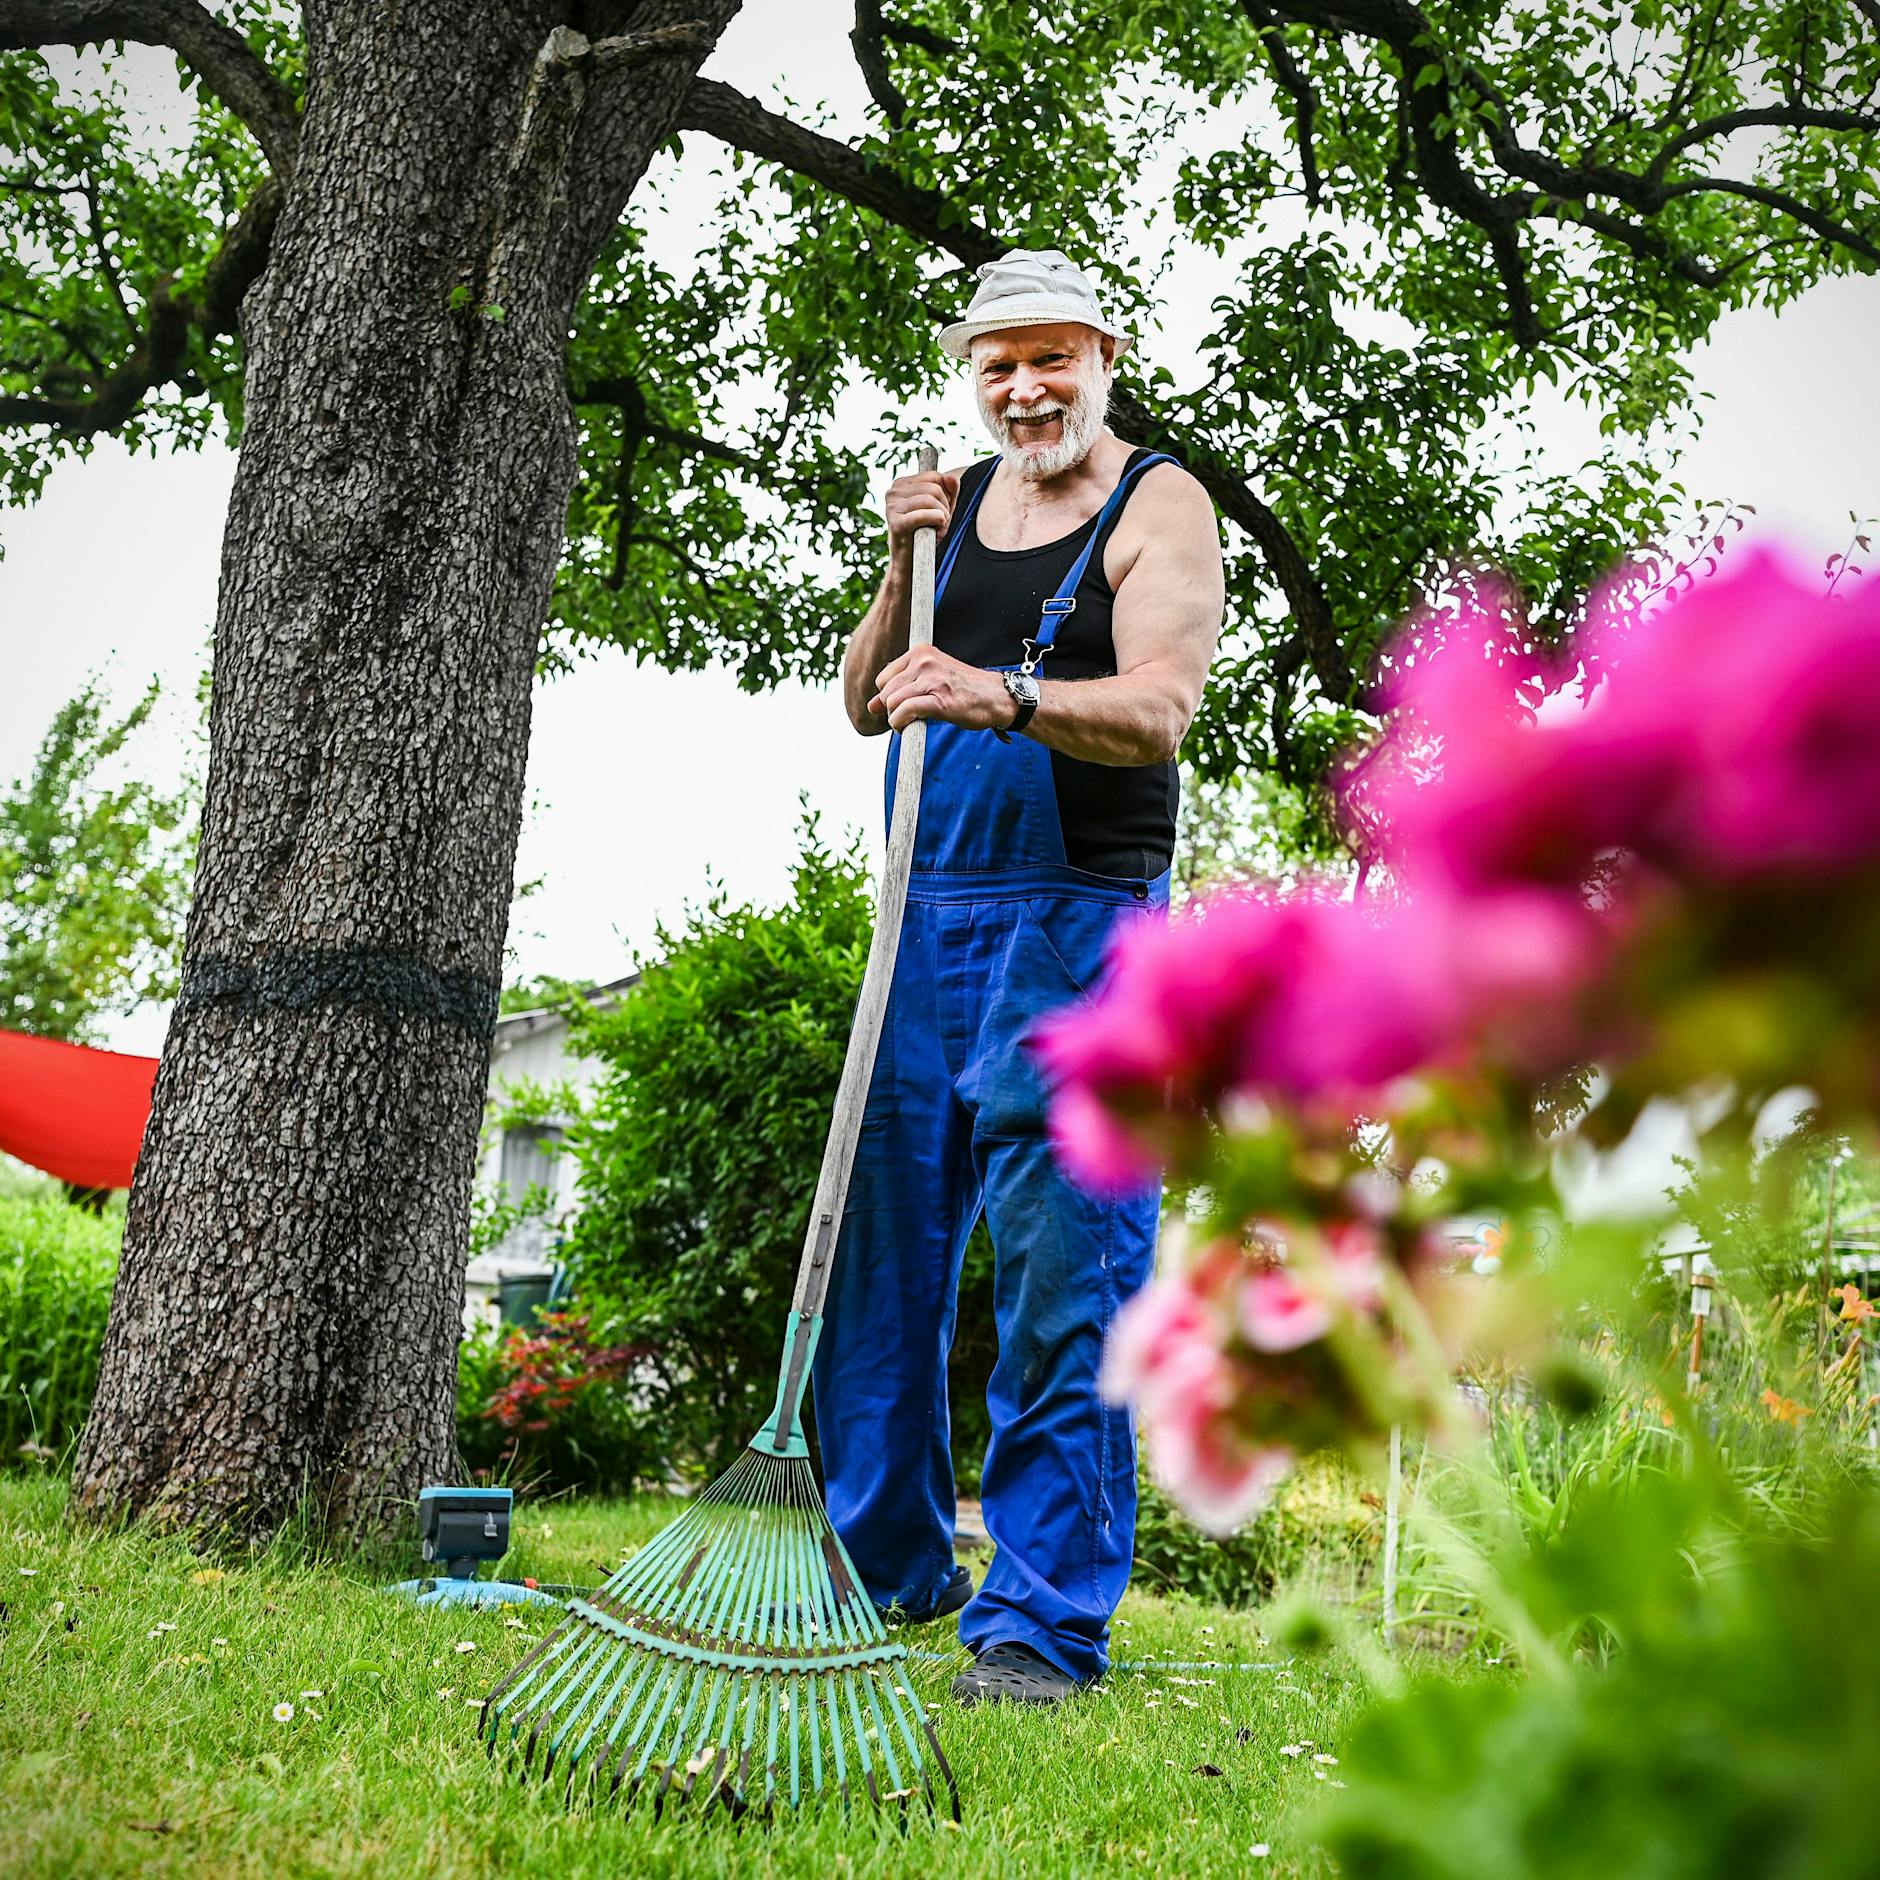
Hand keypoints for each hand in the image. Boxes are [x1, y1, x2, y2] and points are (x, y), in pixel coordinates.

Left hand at [870, 647, 1013, 732]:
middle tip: (907, 719)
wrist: (996, 698)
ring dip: (896, 719)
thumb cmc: (964, 690)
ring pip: (892, 702)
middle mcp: (924, 661)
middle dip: (891, 710)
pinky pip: (905, 712)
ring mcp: (931, 680)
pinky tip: (909, 728)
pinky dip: (901, 724)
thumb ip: (902, 688)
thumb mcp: (931, 679)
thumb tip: (870, 706)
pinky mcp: (938, 700)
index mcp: (921, 652)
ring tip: (910, 724)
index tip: (897, 708)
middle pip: (885, 691)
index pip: (884, 677)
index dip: (886, 697)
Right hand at [884, 469, 959, 564]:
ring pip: (931, 499)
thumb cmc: (926, 535)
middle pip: (934, 488)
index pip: (935, 476)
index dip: (945, 495)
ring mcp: (892, 507)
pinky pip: (923, 514)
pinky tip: (936, 532)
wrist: (911, 565)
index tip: (940, 512)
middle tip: (939, 524)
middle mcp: (893, 492)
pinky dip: (936, 522)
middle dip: (945, 508)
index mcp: (901, 484)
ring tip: (936, 530)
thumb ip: (949, 491)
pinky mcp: (896, 524)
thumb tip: (952, 477)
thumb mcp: (942, 509)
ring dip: (942, 517)